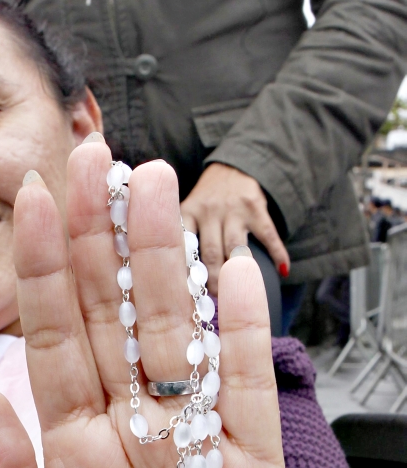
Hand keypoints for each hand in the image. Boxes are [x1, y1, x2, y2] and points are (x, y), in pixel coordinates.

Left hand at [0, 147, 288, 467]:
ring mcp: (188, 445)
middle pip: (111, 318)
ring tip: (151, 192)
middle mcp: (128, 429)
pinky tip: (227, 279)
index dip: (43, 272)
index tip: (32, 199)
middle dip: (100, 241)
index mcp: (70, 445)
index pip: (54, 339)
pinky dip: (237, 341)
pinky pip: (240, 398)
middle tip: (93, 160)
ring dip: (163, 266)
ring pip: (172, 339)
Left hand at [180, 163, 289, 294]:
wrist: (233, 167)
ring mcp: (234, 209)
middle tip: (215, 300)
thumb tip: (185, 282)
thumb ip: (187, 240)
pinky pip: (268, 234)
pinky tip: (283, 270)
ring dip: (237, 271)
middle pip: (211, 251)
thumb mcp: (190, 213)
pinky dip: (277, 253)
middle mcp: (210, 211)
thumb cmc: (207, 203)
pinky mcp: (257, 208)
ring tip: (238, 292)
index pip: (185, 246)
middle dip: (213, 279)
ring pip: (235, 246)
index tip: (190, 294)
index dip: (188, 272)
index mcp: (189, 214)